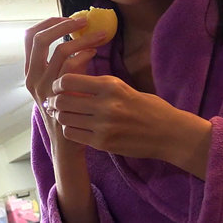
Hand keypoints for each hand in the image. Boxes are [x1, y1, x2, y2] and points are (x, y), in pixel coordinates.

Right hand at [24, 17, 106, 153]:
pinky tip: (95, 53)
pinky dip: (84, 54)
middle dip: (62, 25)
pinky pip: (70, 66)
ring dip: (82, 38)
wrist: (68, 142)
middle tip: (83, 20)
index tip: (68, 18)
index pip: (29, 37)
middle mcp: (32, 77)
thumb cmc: (69, 109)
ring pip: (59, 50)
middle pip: (39, 38)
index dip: (48, 23)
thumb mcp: (62, 83)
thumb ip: (66, 62)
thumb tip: (81, 36)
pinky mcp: (57, 94)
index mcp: (30, 71)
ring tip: (99, 35)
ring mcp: (43, 87)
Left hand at [49, 74, 211, 177]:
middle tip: (54, 102)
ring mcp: (103, 125)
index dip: (58, 83)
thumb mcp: (123, 88)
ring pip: (65, 118)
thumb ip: (99, 85)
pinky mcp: (103, 142)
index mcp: (110, 85)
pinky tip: (76, 127)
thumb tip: (72, 81)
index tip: (58, 86)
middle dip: (55, 101)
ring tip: (64, 114)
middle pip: (63, 100)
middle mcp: (105, 104)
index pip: (69, 80)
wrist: (168, 133)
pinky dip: (70, 129)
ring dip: (61, 116)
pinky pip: (73, 134)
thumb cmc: (147, 107)